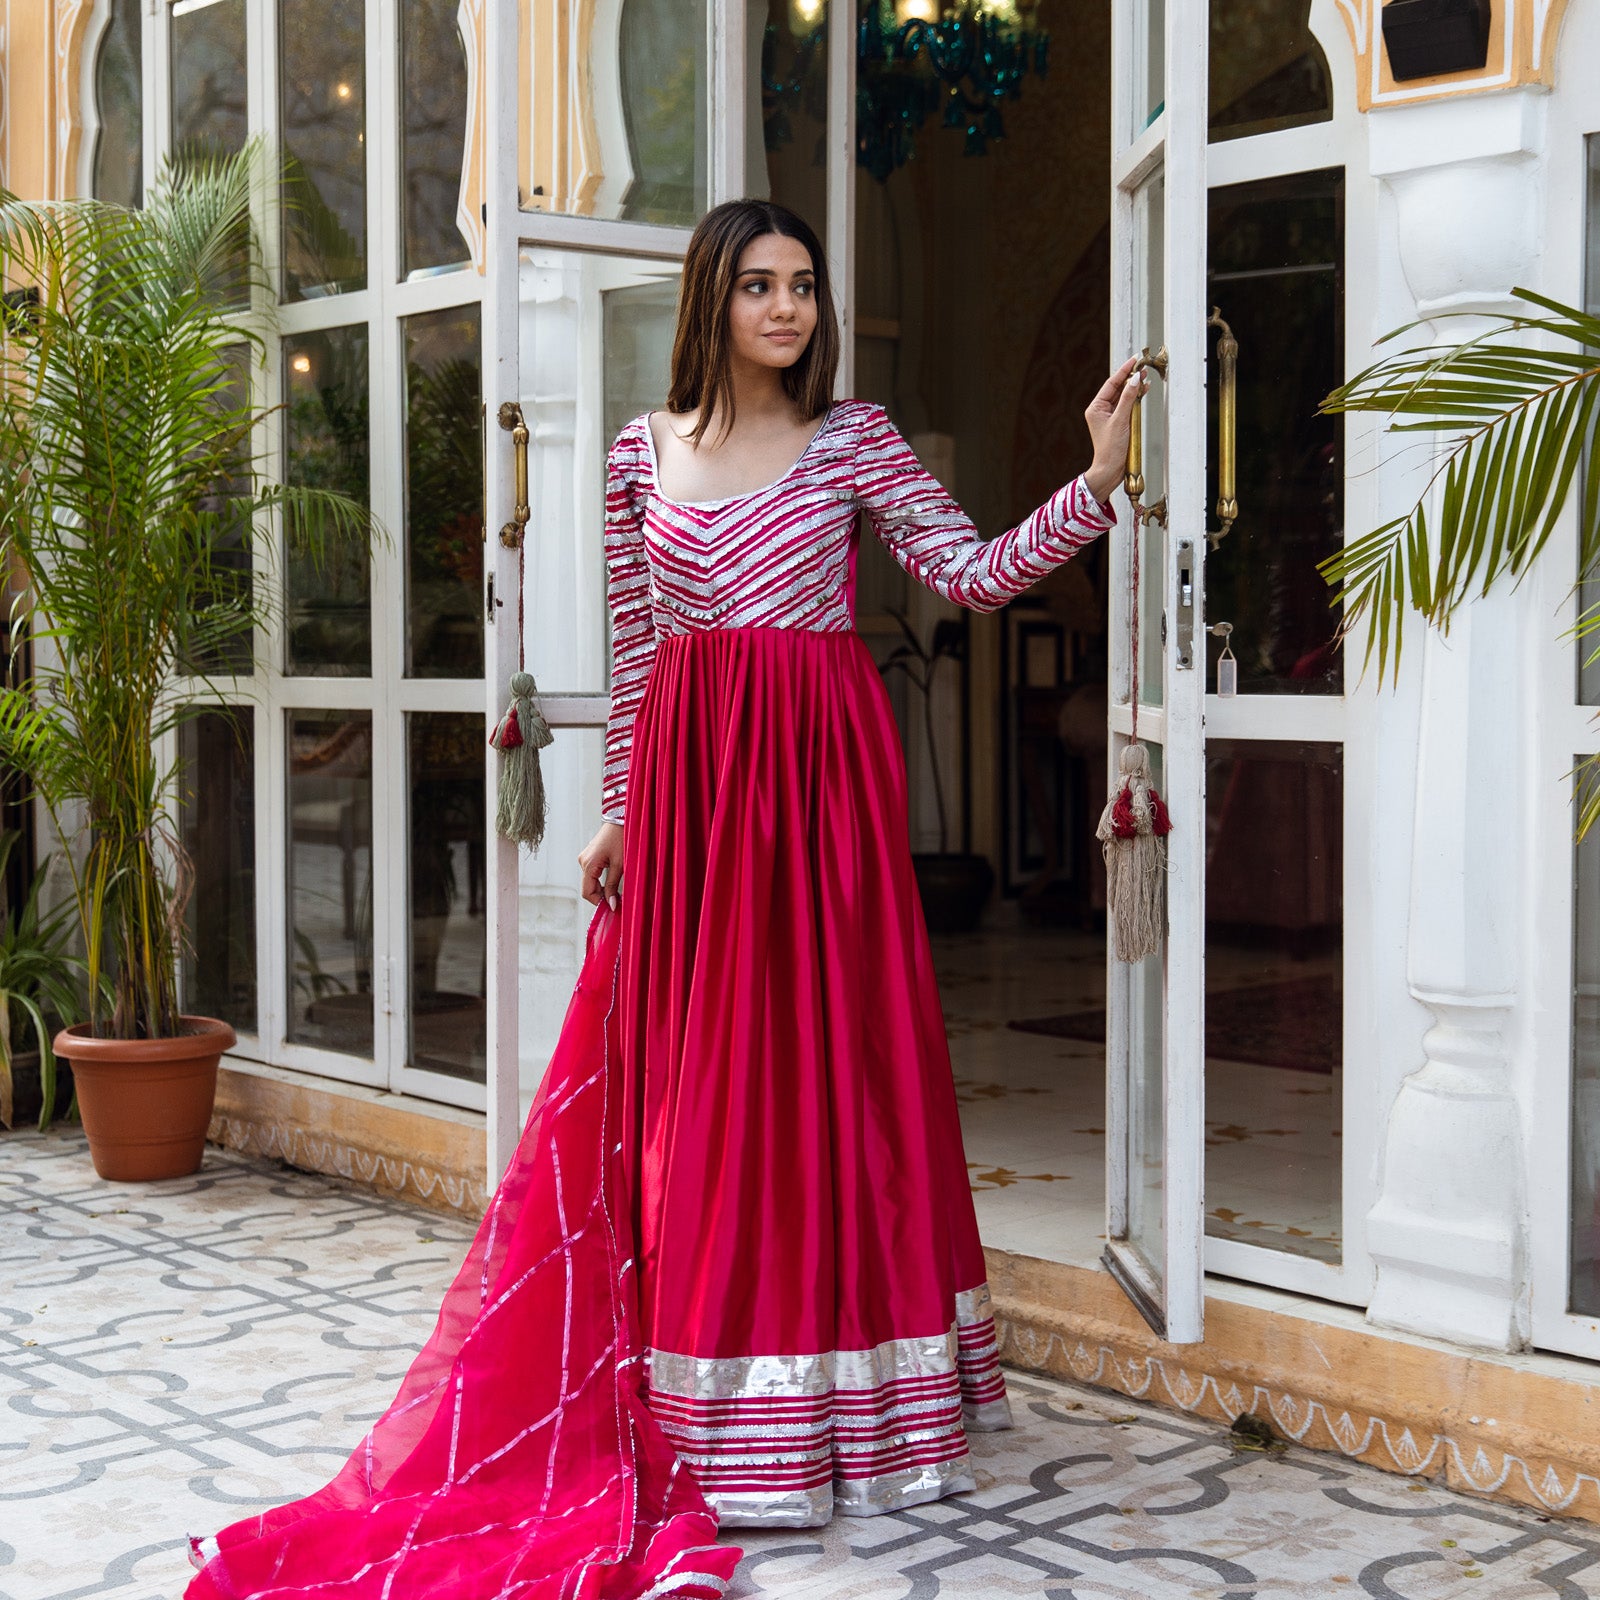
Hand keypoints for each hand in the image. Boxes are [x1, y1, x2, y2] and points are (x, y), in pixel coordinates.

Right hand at [579, 822, 623, 910]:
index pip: (587, 892)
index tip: (612, 908)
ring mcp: (585, 858)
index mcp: (588, 863)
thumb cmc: (622, 837)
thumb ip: (613, 886)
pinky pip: (592, 873)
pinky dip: (601, 880)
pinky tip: (612, 881)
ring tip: (616, 891)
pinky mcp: (590, 856)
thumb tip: (611, 904)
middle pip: (588, 888)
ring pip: (590, 881)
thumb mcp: (620, 865)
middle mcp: (583, 861)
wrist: (621, 819)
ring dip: (602, 888)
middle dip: (601, 896)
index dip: (599, 902)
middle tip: (617, 901)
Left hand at [1083, 355, 1147, 507]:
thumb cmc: (1111, 448)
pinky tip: (1144, 391)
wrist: (1110, 470)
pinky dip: (1135, 399)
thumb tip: (1135, 379)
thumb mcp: (1121, 420)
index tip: (1135, 360)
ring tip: (1146, 376)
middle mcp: (1101, 410)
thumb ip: (1128, 398)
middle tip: (1143, 367)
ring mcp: (1110, 417)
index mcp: (1095, 408)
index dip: (1123, 371)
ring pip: (1123, 396)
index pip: (1111, 384)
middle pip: (1117, 388)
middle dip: (1130, 377)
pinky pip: (1127, 406)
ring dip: (1134, 387)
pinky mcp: (1118, 423)